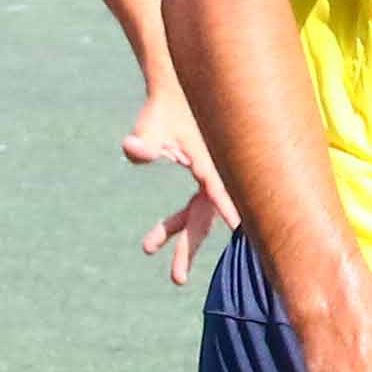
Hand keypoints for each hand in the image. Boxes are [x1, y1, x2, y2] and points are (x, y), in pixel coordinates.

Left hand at [123, 86, 232, 284]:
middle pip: (205, 218)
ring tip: (145, 249)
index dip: (230, 213)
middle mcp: (214, 176)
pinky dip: (180, 224)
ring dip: (176, 234)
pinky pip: (197, 207)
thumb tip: (131, 149)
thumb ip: (142, 142)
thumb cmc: (164, 109)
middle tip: (175, 280)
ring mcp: (210, 178)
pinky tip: (157, 239)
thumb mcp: (150, 126)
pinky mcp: (203, 177)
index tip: (240, 231)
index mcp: (209, 166)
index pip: (220, 195)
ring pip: (198, 215)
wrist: (174, 91)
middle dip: (189, 247)